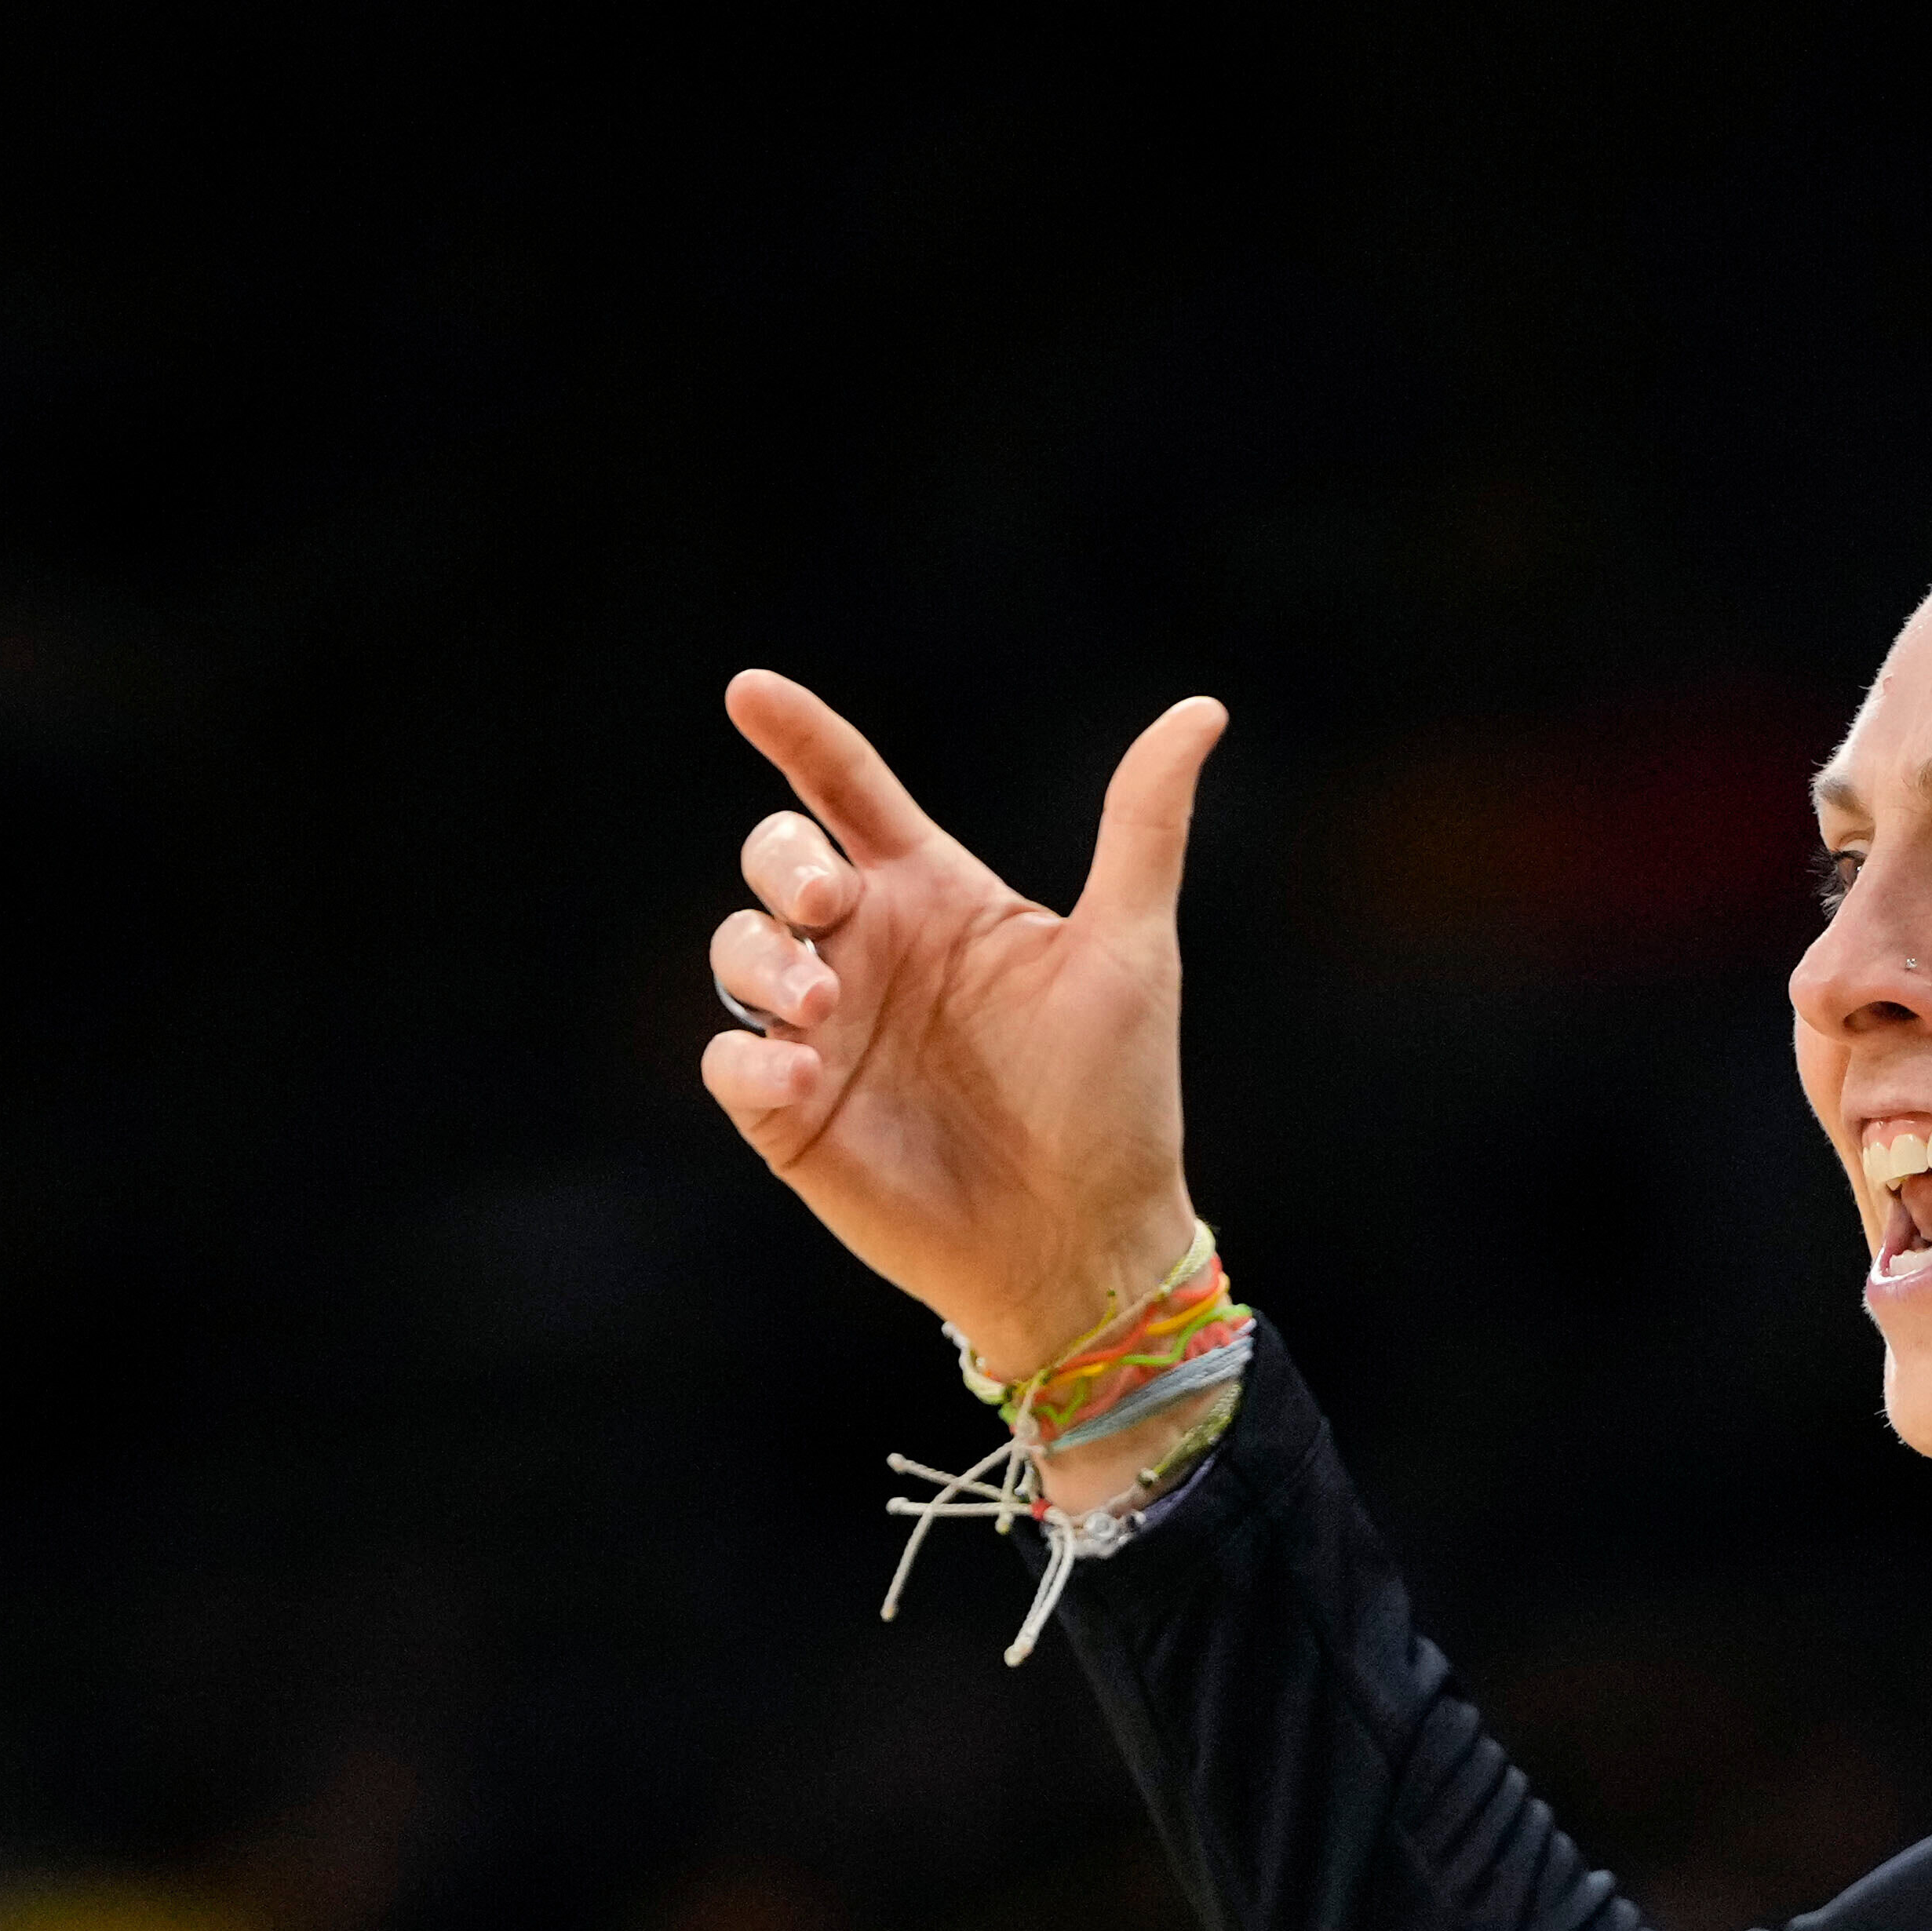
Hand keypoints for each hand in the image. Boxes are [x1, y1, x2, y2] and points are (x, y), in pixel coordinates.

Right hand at [702, 671, 1226, 1388]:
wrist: (1087, 1238)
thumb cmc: (1116, 1095)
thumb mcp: (1131, 950)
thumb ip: (1143, 828)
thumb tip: (1203, 709)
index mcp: (937, 896)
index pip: (849, 791)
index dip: (798, 735)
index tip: (751, 692)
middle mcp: (871, 949)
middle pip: (777, 860)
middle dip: (780, 861)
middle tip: (831, 902)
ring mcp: (824, 1030)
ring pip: (740, 948)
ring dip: (765, 959)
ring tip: (826, 1008)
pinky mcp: (791, 1111)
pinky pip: (729, 1059)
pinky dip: (747, 1054)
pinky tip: (799, 1072)